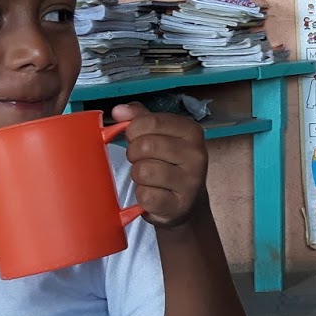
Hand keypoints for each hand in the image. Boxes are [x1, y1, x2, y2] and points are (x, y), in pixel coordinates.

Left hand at [108, 102, 207, 228]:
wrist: (186, 202)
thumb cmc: (168, 164)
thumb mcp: (158, 135)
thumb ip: (139, 118)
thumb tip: (119, 111)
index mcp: (191, 131)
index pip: (151, 121)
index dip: (133, 130)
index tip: (135, 138)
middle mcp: (196, 154)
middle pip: (145, 146)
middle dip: (134, 153)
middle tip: (141, 160)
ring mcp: (191, 181)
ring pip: (143, 171)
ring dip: (138, 175)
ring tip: (148, 178)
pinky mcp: (180, 205)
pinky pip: (145, 195)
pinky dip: (142, 196)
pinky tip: (152, 194)